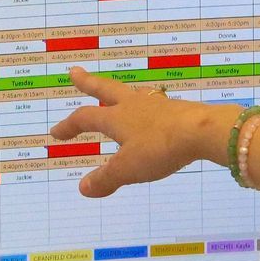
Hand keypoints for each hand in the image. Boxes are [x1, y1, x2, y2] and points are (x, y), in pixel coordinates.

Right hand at [50, 68, 230, 197]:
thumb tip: (83, 188)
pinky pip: (153, 105)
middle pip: (105, 90)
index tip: (56, 132)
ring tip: (114, 94)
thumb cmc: (160, 147)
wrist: (203, 131)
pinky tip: (151, 113)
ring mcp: (156, 105)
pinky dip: (144, 107)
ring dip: (118, 94)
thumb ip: (105, 178)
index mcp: (116, 118)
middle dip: (88, 83)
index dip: (68, 126)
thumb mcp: (128, 168)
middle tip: (75, 72)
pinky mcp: (177, 110)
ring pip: (131, 94)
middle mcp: (133, 106)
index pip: (85, 118)